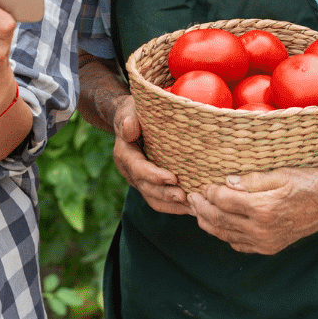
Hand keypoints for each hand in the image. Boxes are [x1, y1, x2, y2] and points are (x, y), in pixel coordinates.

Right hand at [108, 96, 189, 215]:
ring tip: (192, 207)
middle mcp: (130, 171)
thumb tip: (130, 127)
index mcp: (124, 154)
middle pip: (147, 189)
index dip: (154, 175)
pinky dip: (175, 206)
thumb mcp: (128, 111)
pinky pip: (161, 200)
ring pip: (154, 199)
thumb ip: (127, 120)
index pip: (138, 169)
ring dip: (172, 205)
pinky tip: (193, 207)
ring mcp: (140, 180)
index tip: (173, 178)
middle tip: (186, 197)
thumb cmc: (134, 113)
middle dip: (166, 194)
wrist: (131, 120)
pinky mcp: (151, 185)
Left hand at [187, 166, 317, 253]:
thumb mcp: (282, 174)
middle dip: (200, 207)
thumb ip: (252, 180)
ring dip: (207, 222)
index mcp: (264, 208)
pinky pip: (239, 244)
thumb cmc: (309, 183)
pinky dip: (224, 234)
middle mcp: (263, 229)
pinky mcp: (269, 248)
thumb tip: (227, 181)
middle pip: (219, 219)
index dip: (209, 191)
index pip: (223, 200)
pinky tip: (219, 223)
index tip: (203, 184)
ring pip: (225, 234)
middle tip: (191, 196)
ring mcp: (266, 242)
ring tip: (197, 210)